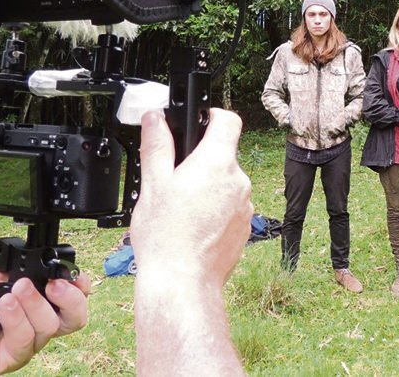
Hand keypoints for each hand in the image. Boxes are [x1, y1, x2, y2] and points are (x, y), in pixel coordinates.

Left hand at [0, 269, 89, 375]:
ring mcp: (26, 343)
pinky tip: (5, 303)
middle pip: (75, 318)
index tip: (76, 276)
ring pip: (50, 326)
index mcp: (38, 305)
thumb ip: (13, 272)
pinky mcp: (11, 358)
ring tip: (16, 289)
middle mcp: (37, 325)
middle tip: (55, 284)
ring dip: (36, 304)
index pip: (72, 300)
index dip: (80, 288)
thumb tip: (32, 265)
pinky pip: (24, 339)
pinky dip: (17, 318)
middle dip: (72, 299)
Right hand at [134, 108, 253, 286]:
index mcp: (217, 163)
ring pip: (227, 184)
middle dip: (201, 160)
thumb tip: (156, 119)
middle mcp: (239, 181)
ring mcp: (245, 206)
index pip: (228, 121)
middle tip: (175, 178)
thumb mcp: (153, 183)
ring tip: (182, 208)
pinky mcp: (244, 227)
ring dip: (209, 187)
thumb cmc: (166, 236)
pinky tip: (193, 225)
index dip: (213, 115)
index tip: (199, 121)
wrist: (182, 282)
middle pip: (224, 155)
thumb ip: (157, 145)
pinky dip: (215, 210)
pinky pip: (231, 207)